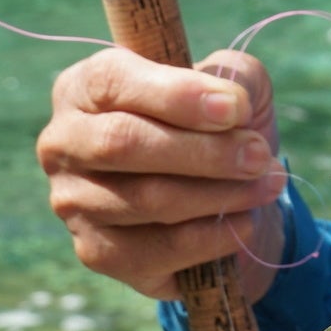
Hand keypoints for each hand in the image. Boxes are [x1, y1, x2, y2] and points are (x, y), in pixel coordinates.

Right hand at [36, 47, 286, 301]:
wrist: (223, 196)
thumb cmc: (217, 127)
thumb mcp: (233, 86)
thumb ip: (233, 78)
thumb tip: (231, 109)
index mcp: (84, 87)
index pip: (114, 81)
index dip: (177, 95)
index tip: (237, 109)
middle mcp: (63, 143)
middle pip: (122, 143)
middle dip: (202, 151)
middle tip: (259, 155)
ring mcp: (73, 202)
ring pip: (146, 199)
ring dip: (217, 193)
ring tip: (267, 183)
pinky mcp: (98, 253)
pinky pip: (158, 248)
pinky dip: (211, 236)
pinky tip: (245, 220)